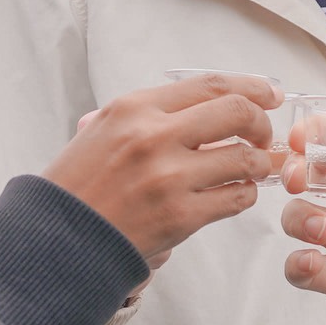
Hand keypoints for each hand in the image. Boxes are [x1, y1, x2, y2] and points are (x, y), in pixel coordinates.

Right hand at [42, 74, 279, 264]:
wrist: (55, 240)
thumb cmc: (77, 187)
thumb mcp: (99, 131)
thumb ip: (145, 114)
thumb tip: (200, 104)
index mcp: (134, 108)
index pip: (210, 84)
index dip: (251, 86)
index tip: (269, 94)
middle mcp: (154, 136)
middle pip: (237, 112)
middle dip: (261, 124)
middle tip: (264, 137)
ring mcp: (170, 177)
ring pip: (244, 158)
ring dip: (258, 165)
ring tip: (252, 171)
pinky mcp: (181, 217)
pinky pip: (235, 198)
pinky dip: (244, 195)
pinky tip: (236, 194)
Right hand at [278, 131, 325, 324]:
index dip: (320, 134)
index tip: (303, 136)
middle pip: (311, 176)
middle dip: (296, 171)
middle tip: (299, 178)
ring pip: (298, 218)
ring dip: (298, 217)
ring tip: (321, 227)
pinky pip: (304, 268)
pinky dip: (297, 264)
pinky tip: (312, 262)